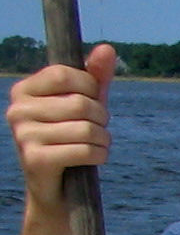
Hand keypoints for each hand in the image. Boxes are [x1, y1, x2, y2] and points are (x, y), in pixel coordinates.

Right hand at [7, 45, 116, 210]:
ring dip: (103, 139)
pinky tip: (93, 159)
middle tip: (97, 128)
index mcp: (23, 90)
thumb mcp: (85, 103)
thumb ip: (95, 76)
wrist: (58, 186)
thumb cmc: (72, 137)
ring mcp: (23, 135)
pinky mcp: (35, 160)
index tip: (92, 99)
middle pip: (80, 104)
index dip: (90, 86)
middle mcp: (17, 110)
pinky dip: (99, 155)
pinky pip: (85, 150)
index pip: (64, 74)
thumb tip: (107, 48)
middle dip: (102, 118)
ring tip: (95, 144)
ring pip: (86, 129)